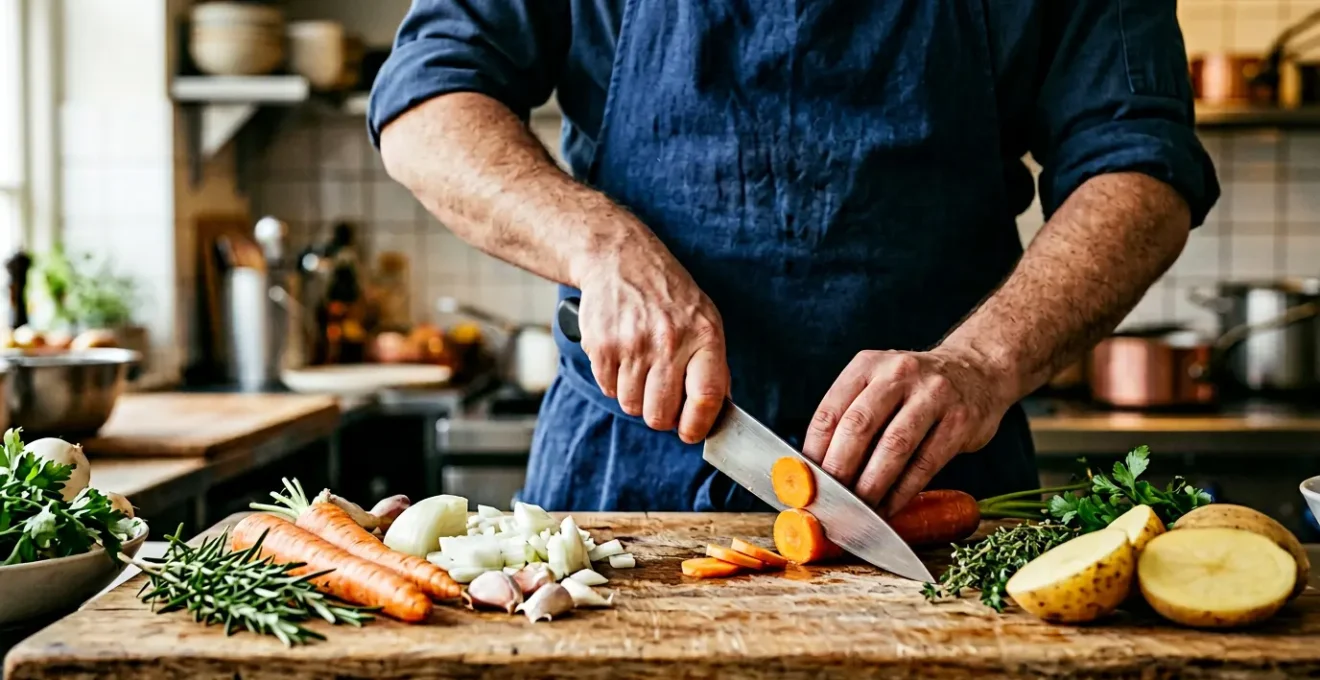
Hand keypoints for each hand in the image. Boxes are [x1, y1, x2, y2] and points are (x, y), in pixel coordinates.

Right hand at [574, 244, 729, 443]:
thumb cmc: (667, 294)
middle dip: (661, 416)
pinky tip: (622, 357)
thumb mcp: (705, 318)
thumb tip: (715, 410)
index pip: (707, 397)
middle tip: (661, 399)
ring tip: (641, 369)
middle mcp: (669, 341)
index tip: (691, 432)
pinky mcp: (603, 346)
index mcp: (703, 336)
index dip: (697, 425)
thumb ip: (712, 364)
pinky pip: (608, 389)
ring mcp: (633, 344)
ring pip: (632, 406)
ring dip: (636, 397)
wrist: (620, 259)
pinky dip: (614, 382)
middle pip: (661, 414)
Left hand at [801, 347, 1015, 514]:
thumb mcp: (878, 384)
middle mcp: (898, 375)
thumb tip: (814, 470)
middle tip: (828, 501)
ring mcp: (932, 396)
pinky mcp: (959, 422)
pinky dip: (902, 492)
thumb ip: (850, 417)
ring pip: (893, 447)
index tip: (805, 481)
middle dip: (839, 470)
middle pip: (859, 427)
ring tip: (857, 510)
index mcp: (867, 365)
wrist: (978, 370)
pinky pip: (925, 463)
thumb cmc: (915, 389)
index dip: (814, 451)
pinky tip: (888, 509)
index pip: (830, 412)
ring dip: (871, 485)